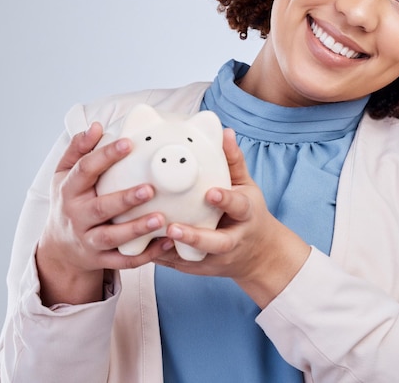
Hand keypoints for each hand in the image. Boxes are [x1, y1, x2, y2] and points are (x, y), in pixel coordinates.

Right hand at [36, 122, 173, 305]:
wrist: (59, 248)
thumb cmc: (70, 200)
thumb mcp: (64, 173)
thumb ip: (79, 149)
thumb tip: (96, 126)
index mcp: (69, 190)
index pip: (85, 170)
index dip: (105, 156)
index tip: (128, 143)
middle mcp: (77, 216)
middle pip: (100, 208)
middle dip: (125, 199)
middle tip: (150, 188)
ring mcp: (88, 240)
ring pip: (112, 238)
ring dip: (137, 229)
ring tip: (161, 219)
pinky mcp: (101, 260)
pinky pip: (124, 260)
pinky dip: (146, 254)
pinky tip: (167, 242)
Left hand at [153, 128, 310, 307]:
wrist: (258, 255)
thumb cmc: (249, 214)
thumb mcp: (246, 186)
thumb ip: (233, 161)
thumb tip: (225, 132)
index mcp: (246, 216)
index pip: (239, 207)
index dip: (226, 201)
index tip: (210, 193)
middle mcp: (232, 241)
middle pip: (215, 244)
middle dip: (195, 237)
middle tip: (173, 228)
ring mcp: (215, 259)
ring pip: (193, 258)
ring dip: (171, 250)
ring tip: (149, 238)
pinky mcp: (199, 268)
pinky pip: (177, 264)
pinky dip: (160, 256)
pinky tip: (140, 244)